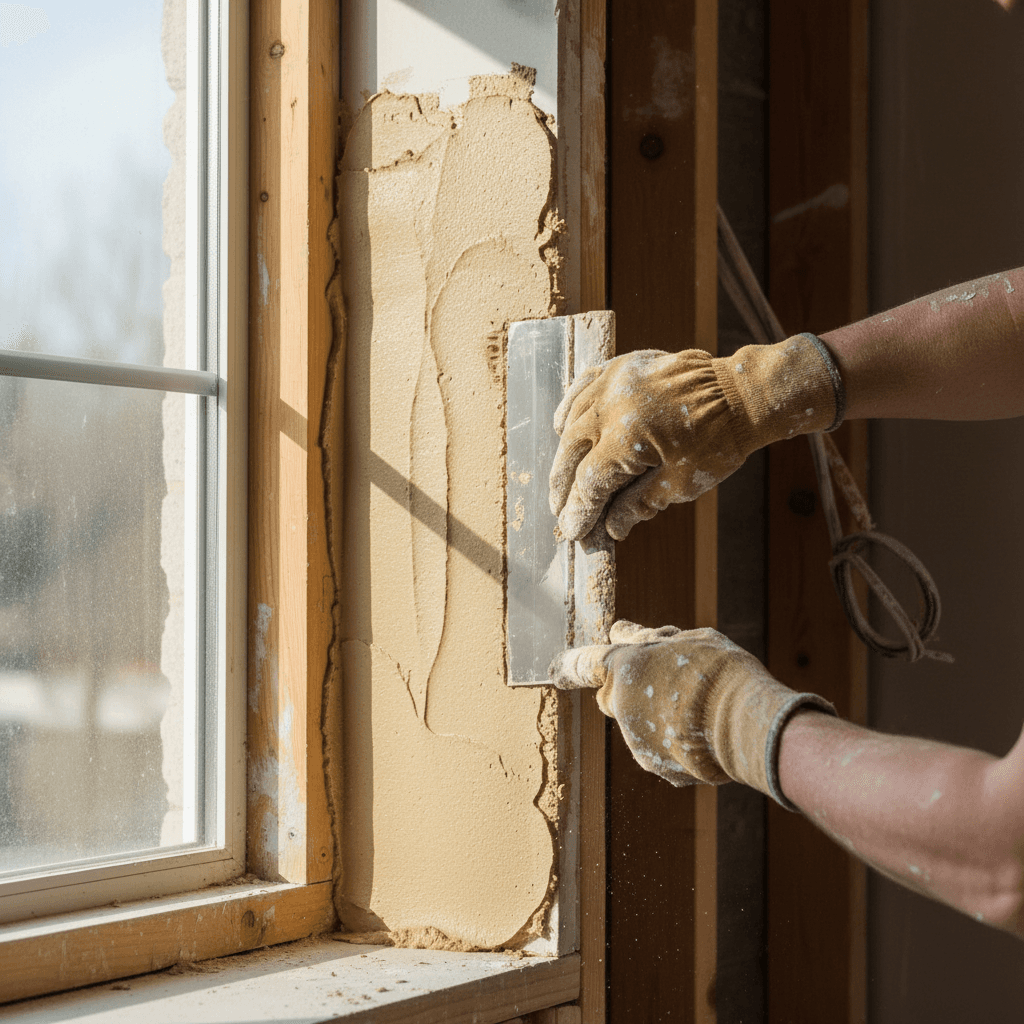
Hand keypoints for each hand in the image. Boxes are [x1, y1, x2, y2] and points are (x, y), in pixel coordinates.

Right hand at [548, 336, 843, 541]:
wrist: (741, 394)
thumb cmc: (718, 441)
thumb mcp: (682, 483)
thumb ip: (640, 504)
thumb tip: (611, 528)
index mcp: (626, 438)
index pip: (589, 483)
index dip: (578, 510)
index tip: (572, 531)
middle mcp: (611, 407)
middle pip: (571, 454)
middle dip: (563, 487)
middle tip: (560, 510)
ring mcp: (613, 383)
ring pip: (571, 422)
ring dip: (564, 454)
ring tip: (563, 479)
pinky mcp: (620, 367)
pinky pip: (582, 388)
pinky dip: (569, 410)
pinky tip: (564, 427)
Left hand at [549, 620, 835, 806]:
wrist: (749, 726)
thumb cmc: (720, 673)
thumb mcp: (688, 639)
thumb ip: (646, 637)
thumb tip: (618, 630)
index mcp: (624, 668)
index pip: (584, 663)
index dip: (572, 663)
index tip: (557, 668)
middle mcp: (622, 707)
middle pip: (611, 696)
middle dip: (628, 689)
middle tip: (665, 679)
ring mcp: (637, 741)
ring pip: (637, 724)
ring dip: (655, 716)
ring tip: (696, 707)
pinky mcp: (658, 767)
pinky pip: (658, 749)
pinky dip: (672, 742)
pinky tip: (701, 732)